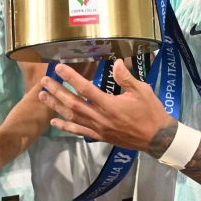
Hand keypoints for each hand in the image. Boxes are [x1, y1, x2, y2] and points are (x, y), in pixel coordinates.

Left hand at [39, 59, 176, 154]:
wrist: (157, 137)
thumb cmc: (151, 111)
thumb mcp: (142, 91)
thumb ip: (126, 78)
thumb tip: (116, 62)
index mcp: (110, 105)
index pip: (86, 89)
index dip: (71, 77)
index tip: (59, 68)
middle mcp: (100, 117)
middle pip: (73, 103)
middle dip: (57, 91)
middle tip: (44, 81)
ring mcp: (99, 129)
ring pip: (73, 117)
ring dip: (56, 106)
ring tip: (42, 96)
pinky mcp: (100, 136)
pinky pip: (79, 131)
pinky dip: (65, 126)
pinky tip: (54, 122)